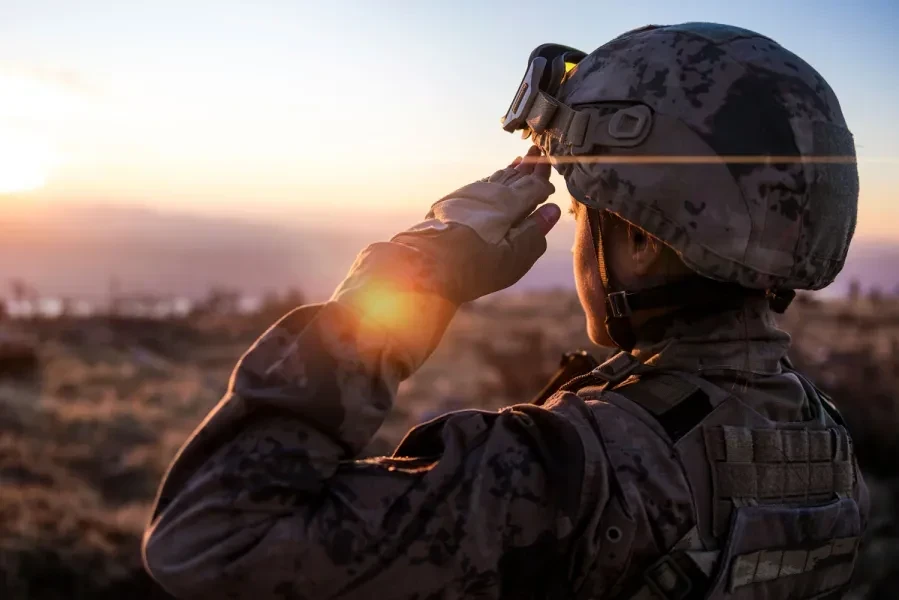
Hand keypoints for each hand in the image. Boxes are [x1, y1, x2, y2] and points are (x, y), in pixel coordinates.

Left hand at [390, 146, 561, 303]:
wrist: (426, 264)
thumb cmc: (474, 266)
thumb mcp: (514, 257)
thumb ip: (534, 232)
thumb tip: (552, 211)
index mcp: (508, 203)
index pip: (532, 186)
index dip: (543, 179)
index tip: (550, 169)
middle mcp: (488, 193)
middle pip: (513, 176)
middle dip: (527, 167)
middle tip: (537, 153)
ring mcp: (468, 195)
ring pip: (495, 179)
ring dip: (508, 171)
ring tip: (518, 162)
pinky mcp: (452, 203)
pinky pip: (479, 186)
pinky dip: (491, 180)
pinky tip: (493, 181)